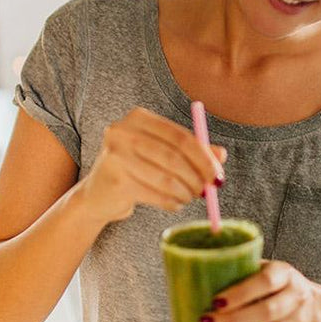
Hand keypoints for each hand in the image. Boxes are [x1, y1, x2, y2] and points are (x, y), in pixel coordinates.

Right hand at [78, 107, 226, 223]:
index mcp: (138, 118)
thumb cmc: (137, 169)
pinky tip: (174, 203)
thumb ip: (192, 151)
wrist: (99, 194)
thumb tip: (221, 155)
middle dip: (196, 176)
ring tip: (190, 197)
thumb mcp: (164, 154)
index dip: (204, 157)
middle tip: (209, 190)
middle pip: (173, 155)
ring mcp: (115, 155)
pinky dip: (170, 201)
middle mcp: (123, 131)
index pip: (180, 136)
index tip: (218, 174)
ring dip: (184, 191)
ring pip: (164, 177)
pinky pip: (153, 193)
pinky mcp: (114, 179)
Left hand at [198, 260, 317, 321]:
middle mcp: (294, 299)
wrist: (307, 300)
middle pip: (268, 313)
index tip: (215, 301)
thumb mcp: (259, 265)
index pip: (266, 281)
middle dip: (233, 321)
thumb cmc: (268, 280)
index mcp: (284, 273)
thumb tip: (186, 271)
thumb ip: (233, 265)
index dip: (241, 293)